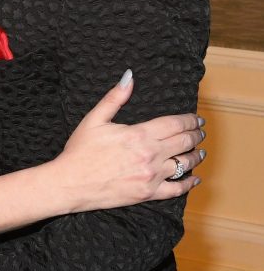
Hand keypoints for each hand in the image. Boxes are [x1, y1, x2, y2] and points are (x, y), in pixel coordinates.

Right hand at [58, 70, 205, 211]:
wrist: (69, 183)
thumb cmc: (79, 151)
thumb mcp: (94, 119)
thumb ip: (115, 97)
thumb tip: (129, 76)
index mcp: (139, 134)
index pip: (174, 124)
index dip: (189, 120)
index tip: (196, 119)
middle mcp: (149, 155)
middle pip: (183, 142)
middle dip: (195, 135)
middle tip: (200, 132)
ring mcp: (150, 176)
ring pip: (184, 164)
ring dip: (195, 156)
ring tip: (200, 152)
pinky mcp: (147, 194)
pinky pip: (176, 189)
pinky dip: (189, 184)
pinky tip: (194, 179)